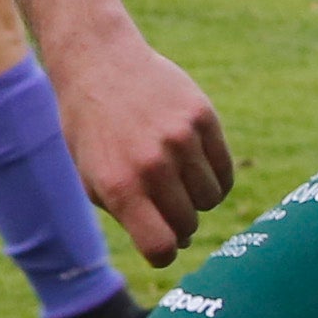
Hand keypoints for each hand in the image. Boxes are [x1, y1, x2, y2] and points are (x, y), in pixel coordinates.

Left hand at [49, 30, 231, 262]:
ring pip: (211, 199)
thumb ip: (130, 216)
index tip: (159, 244)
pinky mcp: (203, 117)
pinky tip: (194, 166)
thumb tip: (177, 243)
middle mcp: (153, 164)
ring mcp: (181, 139)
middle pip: (187, 225)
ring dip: (196, 199)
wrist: (100, 63)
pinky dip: (214, 178)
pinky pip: (224, 171)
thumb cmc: (93, 130)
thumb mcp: (93, 178)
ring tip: (175, 179)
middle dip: (177, 224)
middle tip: (162, 203)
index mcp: (119, 186)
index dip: (162, 254)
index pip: (160, 247)